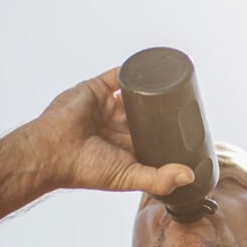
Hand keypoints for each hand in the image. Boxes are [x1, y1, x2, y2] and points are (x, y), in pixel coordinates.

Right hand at [25, 67, 194, 195]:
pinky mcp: (96, 89)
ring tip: (175, 82)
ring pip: (136, 93)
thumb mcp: (129, 176)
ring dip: (152, 87)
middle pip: (148, 113)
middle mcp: (117, 126)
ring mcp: (107, 106)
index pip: (155, 137)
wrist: (53, 150)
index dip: (171, 132)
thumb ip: (159, 179)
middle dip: (164, 108)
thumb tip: (190, 176)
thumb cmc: (87, 168)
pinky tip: (152, 67)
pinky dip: (133, 69)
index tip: (193, 127)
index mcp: (126, 147)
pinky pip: (118, 75)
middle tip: (189, 101)